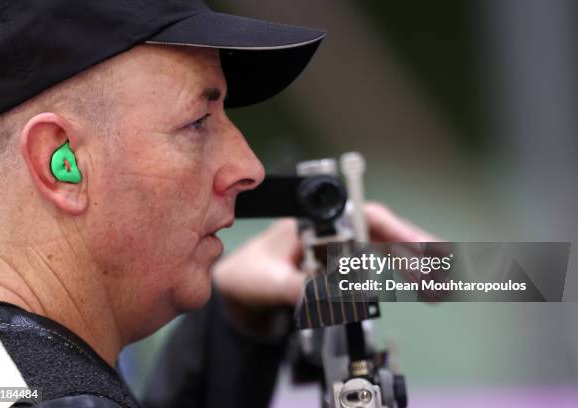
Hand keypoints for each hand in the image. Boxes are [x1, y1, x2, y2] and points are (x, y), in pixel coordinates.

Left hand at [214, 202, 438, 308]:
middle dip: (417, 250)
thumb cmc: (246, 276)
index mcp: (312, 223)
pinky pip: (379, 268)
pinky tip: (424, 288)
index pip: (359, 217)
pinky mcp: (343, 268)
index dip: (394, 230)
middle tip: (445, 274)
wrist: (239, 292)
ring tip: (442, 286)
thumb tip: (332, 297)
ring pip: (386, 248)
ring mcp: (339, 248)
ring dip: (417, 265)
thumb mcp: (266, 282)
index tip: (421, 248)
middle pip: (382, 231)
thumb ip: (295, 287)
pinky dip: (402, 277)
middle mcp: (331, 230)